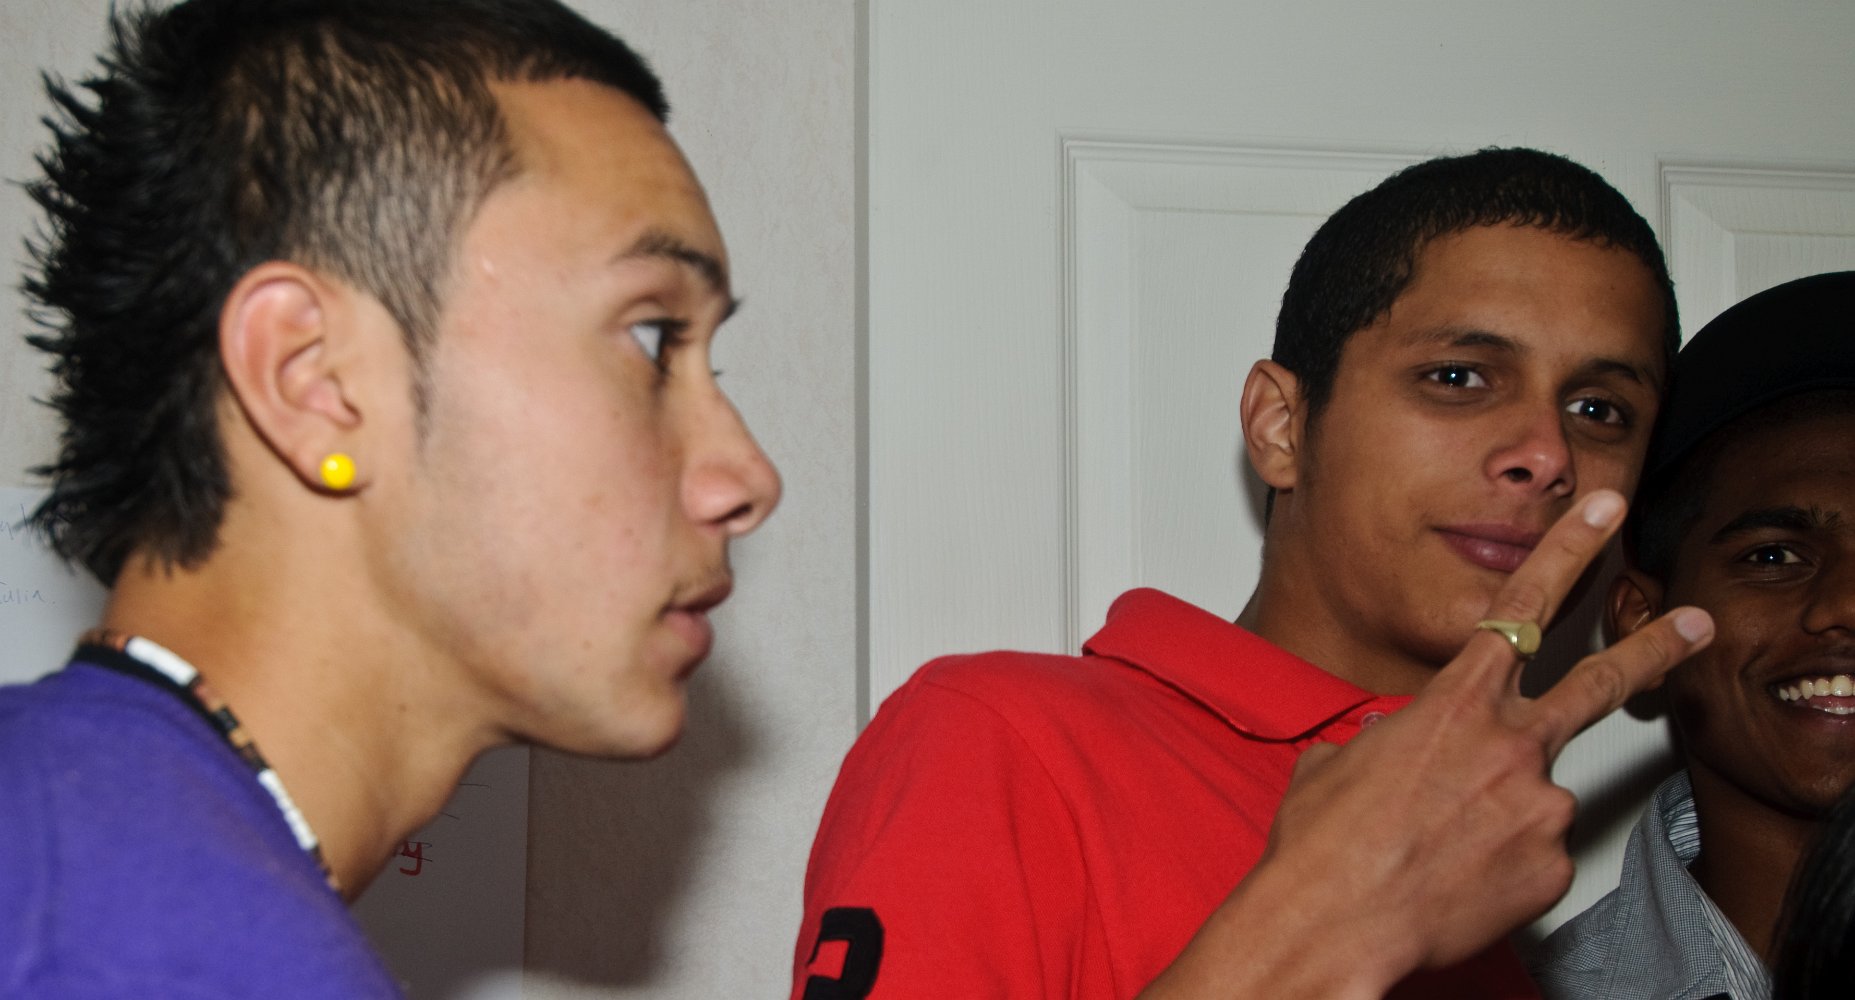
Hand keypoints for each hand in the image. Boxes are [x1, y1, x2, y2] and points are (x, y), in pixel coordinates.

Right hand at [1140, 489, 1712, 998]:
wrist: (1334, 922)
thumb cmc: (1324, 841)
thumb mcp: (1342, 759)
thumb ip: (1393, 736)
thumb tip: (1401, 744)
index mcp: (1457, 704)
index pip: (1521, 607)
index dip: (1568, 553)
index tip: (1604, 515)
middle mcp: (1512, 745)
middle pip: (1599, 682)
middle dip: (1653, 649)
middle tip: (1695, 626)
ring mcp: (1540, 806)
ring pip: (1535, 795)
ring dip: (1498, 814)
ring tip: (1442, 846)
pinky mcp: (1552, 868)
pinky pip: (1533, 857)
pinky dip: (1499, 866)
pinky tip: (1455, 879)